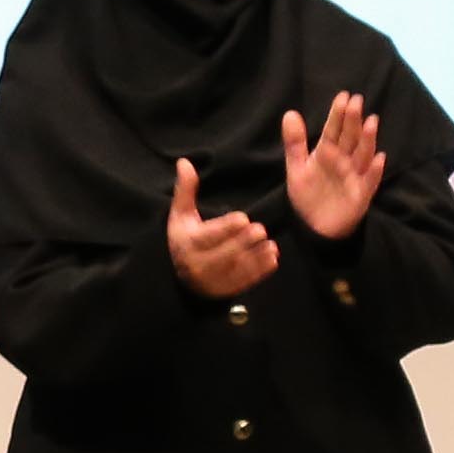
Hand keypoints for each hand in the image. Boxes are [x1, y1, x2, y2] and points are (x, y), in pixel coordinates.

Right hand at [164, 158, 280, 299]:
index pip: (208, 236)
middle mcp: (199, 265)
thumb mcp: (181, 215)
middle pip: (224, 254)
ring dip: (256, 256)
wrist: (183, 280)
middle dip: (244, 242)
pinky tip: (272, 257)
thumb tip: (184, 162)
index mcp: (188, 244)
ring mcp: (214, 280)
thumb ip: (185, 190)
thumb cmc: (185, 239)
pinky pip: (246, 281)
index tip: (243, 218)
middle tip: (260, 229)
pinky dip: (260, 270)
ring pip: (237, 268)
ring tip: (269, 243)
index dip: (226, 228)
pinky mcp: (227, 289)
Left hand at [278, 93, 386, 239]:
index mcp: (328, 152)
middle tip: (356, 101)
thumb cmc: (309, 195)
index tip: (343, 96)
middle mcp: (344, 160)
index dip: (338, 114)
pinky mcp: (361, 194)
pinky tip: (379, 158)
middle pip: (350, 138)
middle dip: (353, 120)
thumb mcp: (297, 168)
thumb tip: (290, 112)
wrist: (316, 227)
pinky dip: (375, 170)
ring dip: (368, 139)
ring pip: (363, 155)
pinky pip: (370, 181)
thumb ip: (294, 143)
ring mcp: (355, 176)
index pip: (334, 130)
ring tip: (371, 122)